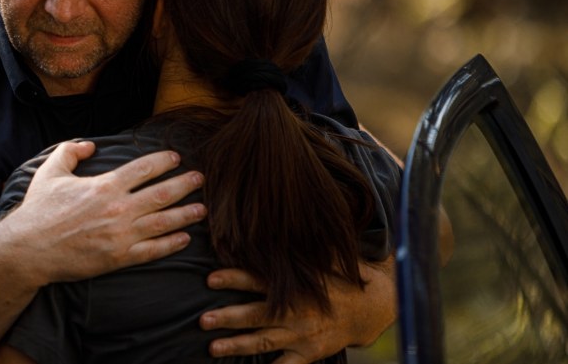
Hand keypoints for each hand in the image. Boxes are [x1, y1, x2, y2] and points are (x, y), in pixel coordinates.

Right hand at [4, 141, 206, 284]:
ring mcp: (121, 235)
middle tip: (200, 179)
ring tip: (202, 209)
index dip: (163, 161)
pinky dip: (171, 244)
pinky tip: (185, 238)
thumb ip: (71, 152)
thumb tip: (91, 145)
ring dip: (186, 214)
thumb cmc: (39, 210)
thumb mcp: (50, 172)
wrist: (28, 249)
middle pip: (162, 194)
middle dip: (184, 185)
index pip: (144, 168)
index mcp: (105, 185)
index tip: (176, 158)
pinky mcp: (119, 258)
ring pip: (163, 222)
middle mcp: (118, 208)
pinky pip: (152, 250)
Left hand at [201, 258, 396, 362]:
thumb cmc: (336, 279)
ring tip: (212, 348)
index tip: (210, 278)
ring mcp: (301, 336)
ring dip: (237, 345)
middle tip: (203, 320)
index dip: (233, 279)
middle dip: (228, 318)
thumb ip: (297, 247)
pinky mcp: (308, 354)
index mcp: (294, 287)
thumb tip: (277, 222)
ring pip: (263, 342)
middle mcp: (295, 312)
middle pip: (255, 315)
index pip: (258, 281)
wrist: (369, 308)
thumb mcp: (321, 258)